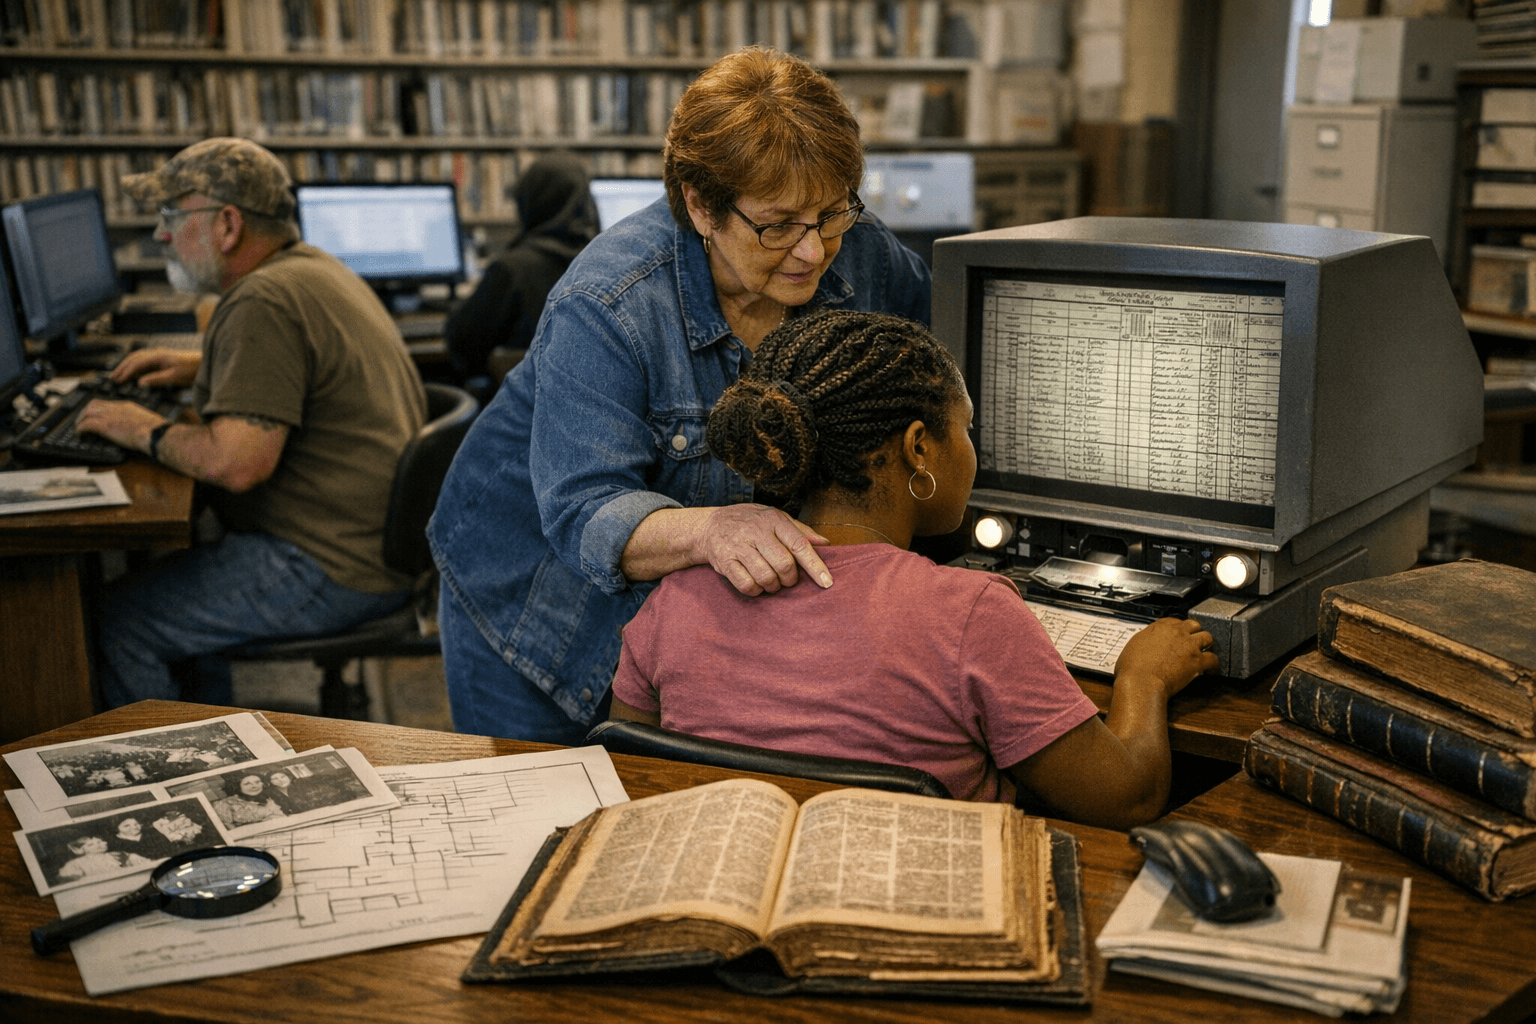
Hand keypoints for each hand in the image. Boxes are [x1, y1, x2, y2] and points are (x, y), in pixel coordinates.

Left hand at [73, 399, 165, 452]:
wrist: (155, 433)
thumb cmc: (156, 430)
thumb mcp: (146, 420)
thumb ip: (137, 420)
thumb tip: (137, 427)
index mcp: (126, 406)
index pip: (106, 403)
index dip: (96, 409)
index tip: (94, 416)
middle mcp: (116, 408)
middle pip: (93, 404)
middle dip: (84, 412)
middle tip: (81, 421)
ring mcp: (110, 416)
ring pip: (87, 412)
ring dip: (80, 420)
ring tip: (78, 428)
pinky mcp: (106, 426)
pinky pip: (87, 424)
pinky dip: (80, 429)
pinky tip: (80, 434)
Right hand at [110, 347, 199, 388]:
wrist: (203, 363)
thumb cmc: (192, 368)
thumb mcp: (174, 376)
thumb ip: (157, 379)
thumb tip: (140, 382)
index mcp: (158, 356)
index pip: (136, 363)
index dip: (126, 372)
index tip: (118, 380)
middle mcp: (156, 353)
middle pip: (133, 358)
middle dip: (122, 367)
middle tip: (112, 378)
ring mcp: (158, 354)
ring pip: (137, 358)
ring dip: (126, 365)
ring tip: (118, 375)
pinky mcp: (161, 358)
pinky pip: (143, 360)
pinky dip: (134, 365)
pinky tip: (132, 372)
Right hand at [700, 504, 830, 596]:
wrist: (710, 525)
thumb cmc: (750, 522)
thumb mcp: (775, 518)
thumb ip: (800, 531)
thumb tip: (825, 544)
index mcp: (773, 520)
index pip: (799, 545)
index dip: (815, 566)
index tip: (827, 582)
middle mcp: (755, 532)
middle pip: (784, 564)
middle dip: (790, 578)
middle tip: (788, 579)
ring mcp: (738, 546)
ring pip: (766, 577)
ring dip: (773, 586)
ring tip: (772, 581)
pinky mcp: (724, 561)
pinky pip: (746, 585)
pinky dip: (756, 590)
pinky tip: (757, 584)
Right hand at [1114, 617, 1219, 699]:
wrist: (1141, 681)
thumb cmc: (1133, 668)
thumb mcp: (1134, 645)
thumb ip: (1145, 640)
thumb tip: (1147, 643)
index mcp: (1160, 627)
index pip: (1175, 621)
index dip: (1179, 628)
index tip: (1179, 634)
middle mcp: (1177, 633)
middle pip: (1194, 625)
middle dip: (1195, 632)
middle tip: (1193, 641)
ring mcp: (1189, 646)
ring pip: (1207, 637)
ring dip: (1207, 644)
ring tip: (1205, 651)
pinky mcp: (1197, 661)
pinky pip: (1214, 659)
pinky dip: (1214, 664)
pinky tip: (1212, 669)